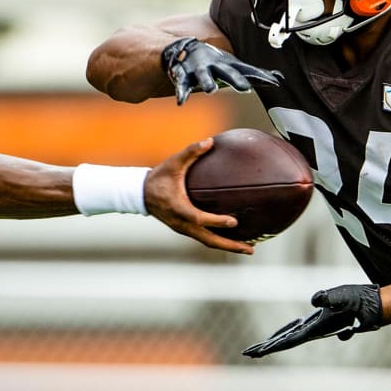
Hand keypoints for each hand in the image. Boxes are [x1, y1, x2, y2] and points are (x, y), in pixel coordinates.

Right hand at [144, 138, 254, 254]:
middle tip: (250, 249)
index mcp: (179, 208)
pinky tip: (233, 240)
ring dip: (227, 246)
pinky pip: (204, 239)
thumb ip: (191, 152)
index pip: (199, 218)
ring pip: (207, 242)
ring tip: (248, 248)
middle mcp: (182, 223)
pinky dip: (219, 241)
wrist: (140, 194)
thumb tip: (210, 141)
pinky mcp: (185, 230)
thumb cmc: (159, 178)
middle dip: (230, 245)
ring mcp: (183, 229)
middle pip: (208, 240)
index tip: (234, 222)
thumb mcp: (173, 163)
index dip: (216, 221)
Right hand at [161, 37, 281, 104]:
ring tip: (210, 90)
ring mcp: (199, 70)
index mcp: (229, 65)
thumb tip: (280, 79)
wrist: (185, 48)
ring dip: (207, 82)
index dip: (261, 77)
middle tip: (245, 88)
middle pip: (227, 73)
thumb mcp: (235, 66)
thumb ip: (255, 74)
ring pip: (203, 76)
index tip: (275, 83)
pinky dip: (182, 92)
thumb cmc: (216, 62)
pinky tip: (182, 102)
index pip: (247, 71)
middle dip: (235, 80)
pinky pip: (182, 85)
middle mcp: (215, 66)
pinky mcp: (183, 75)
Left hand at [242, 284, 384, 357]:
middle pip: (286, 341)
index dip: (272, 345)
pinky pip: (302, 328)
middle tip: (248, 353)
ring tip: (262, 346)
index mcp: (316, 328)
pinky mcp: (324, 321)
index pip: (289, 339)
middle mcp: (316, 330)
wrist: (378, 306)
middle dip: (267, 347)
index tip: (256, 352)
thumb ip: (327, 298)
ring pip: (293, 335)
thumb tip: (314, 300)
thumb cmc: (360, 300)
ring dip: (277, 340)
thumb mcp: (342, 295)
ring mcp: (320, 326)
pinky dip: (291, 331)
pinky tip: (289, 330)